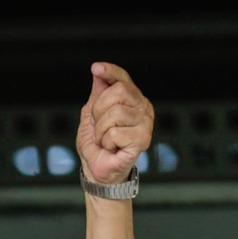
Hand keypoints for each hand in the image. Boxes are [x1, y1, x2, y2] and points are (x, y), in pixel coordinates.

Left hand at [77, 62, 153, 185]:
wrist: (97, 170)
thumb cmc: (96, 144)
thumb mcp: (91, 114)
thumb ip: (98, 93)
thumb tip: (98, 71)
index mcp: (133, 100)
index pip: (123, 79)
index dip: (110, 72)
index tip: (96, 68)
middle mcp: (143, 108)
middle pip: (118, 91)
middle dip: (98, 110)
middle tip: (98, 126)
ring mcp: (145, 123)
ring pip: (115, 113)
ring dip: (100, 129)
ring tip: (105, 139)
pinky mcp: (143, 139)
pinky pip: (115, 132)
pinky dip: (106, 142)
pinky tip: (111, 147)